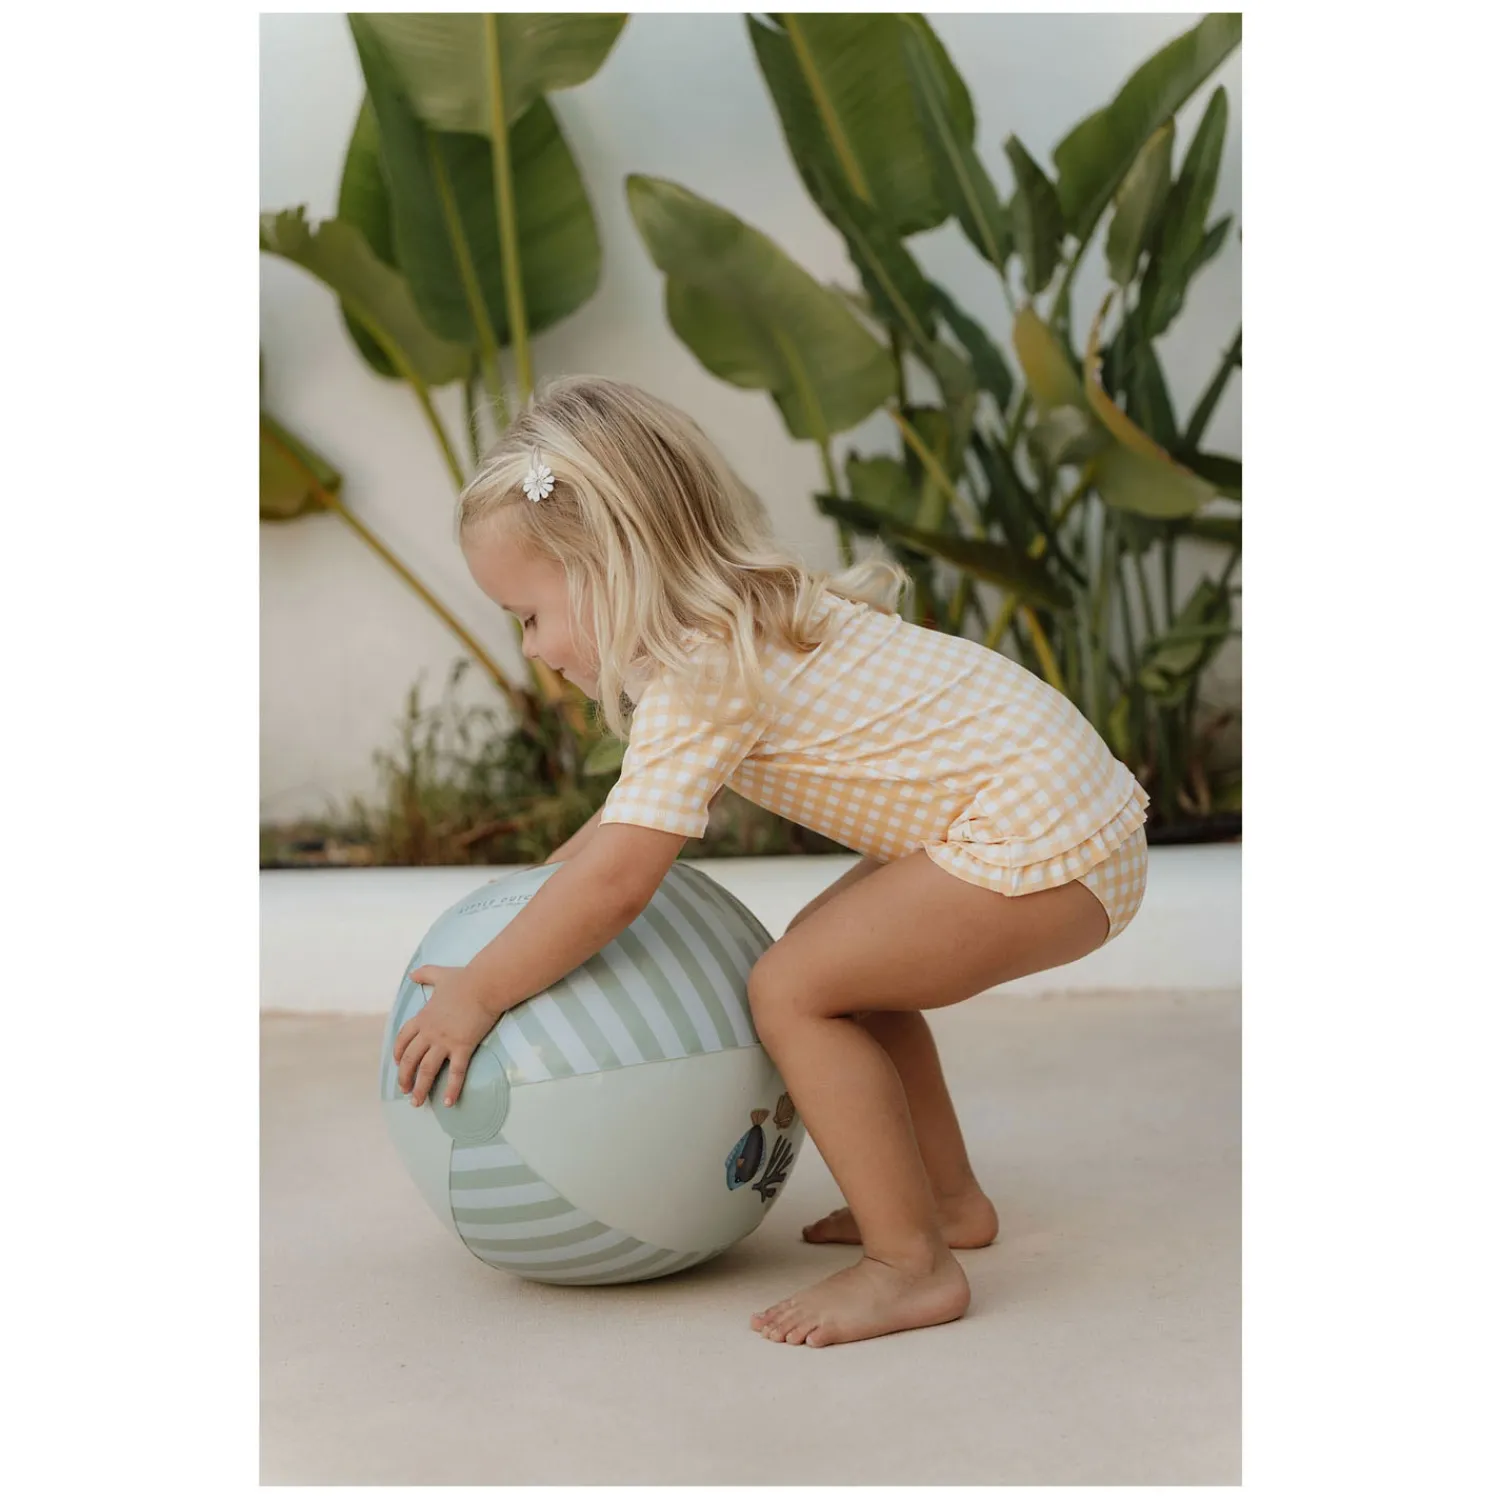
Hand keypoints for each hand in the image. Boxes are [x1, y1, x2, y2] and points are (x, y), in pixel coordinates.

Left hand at [394, 964, 504, 1108]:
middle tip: (404, 1090)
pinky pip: (456, 1073)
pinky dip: (451, 1089)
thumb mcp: (440, 974)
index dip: (398, 1053)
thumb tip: (412, 974)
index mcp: (423, 1017)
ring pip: (427, 1070)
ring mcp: (444, 1041)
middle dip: (404, 1077)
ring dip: (420, 1088)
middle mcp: (429, 1032)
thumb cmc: (465, 979)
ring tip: (417, 1103)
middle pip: (410, 1059)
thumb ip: (425, 974)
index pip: (403, 1039)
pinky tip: (448, 1103)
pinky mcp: (462, 1047)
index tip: (398, 1064)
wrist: (485, 984)